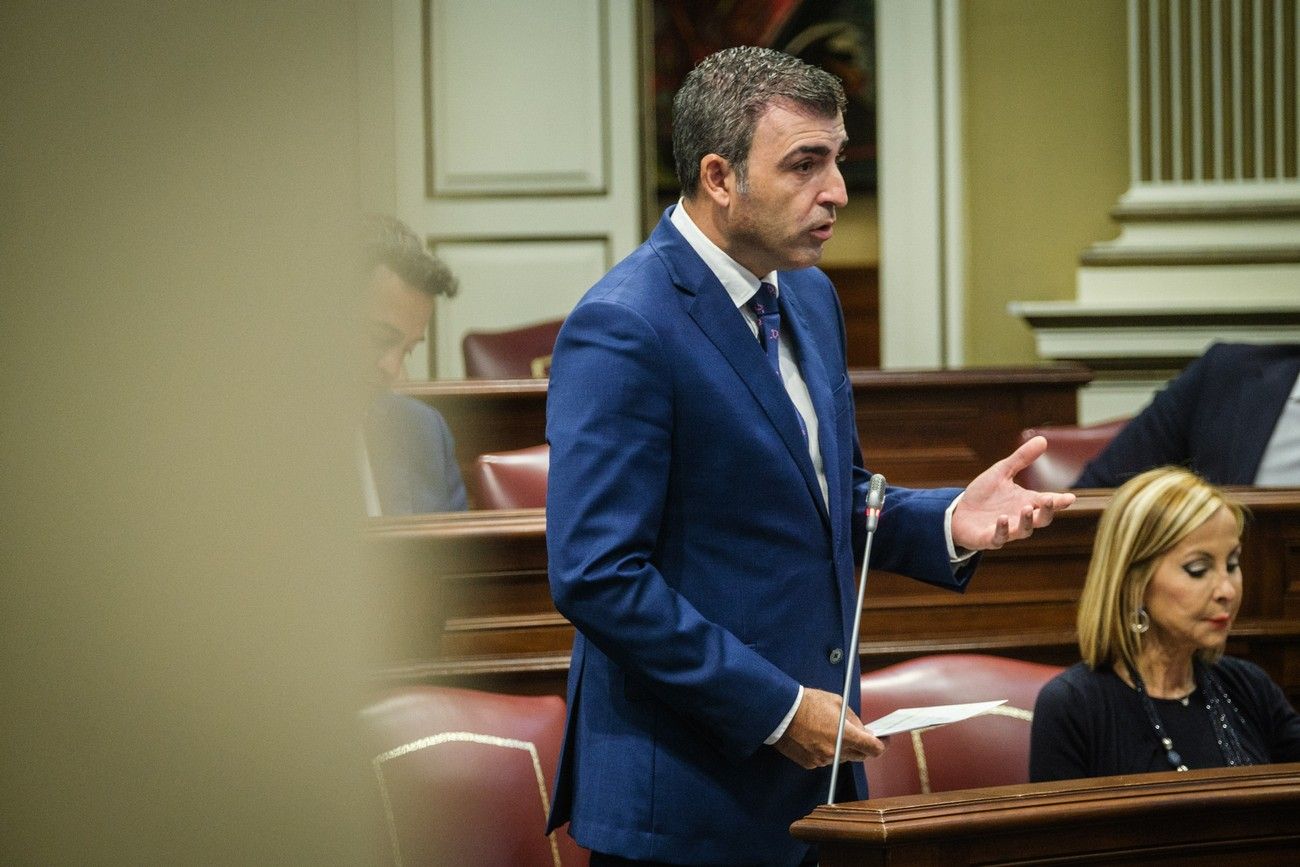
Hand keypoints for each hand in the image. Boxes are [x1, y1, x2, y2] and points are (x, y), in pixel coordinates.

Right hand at [773, 687, 885, 768]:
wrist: (780, 712)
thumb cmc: (808, 703)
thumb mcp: (837, 702)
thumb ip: (854, 719)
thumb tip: (863, 730)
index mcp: (846, 736)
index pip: (874, 748)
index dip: (882, 744)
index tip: (884, 740)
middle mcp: (836, 752)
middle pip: (861, 755)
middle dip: (863, 745)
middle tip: (861, 734)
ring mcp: (822, 760)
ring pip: (842, 758)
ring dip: (843, 748)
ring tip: (833, 731)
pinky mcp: (810, 763)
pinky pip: (825, 760)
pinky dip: (827, 751)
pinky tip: (818, 737)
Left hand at [951, 435, 1076, 550]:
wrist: (959, 512)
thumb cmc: (984, 494)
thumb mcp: (1002, 472)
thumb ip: (1021, 459)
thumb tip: (1043, 439)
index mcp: (1026, 501)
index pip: (1047, 502)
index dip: (1059, 501)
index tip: (1070, 497)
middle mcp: (1020, 518)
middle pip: (1041, 519)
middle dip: (1047, 511)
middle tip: (1050, 500)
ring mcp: (1006, 530)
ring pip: (1024, 531)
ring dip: (1026, 521)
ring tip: (1026, 508)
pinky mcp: (990, 539)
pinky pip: (999, 538)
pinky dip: (1002, 530)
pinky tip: (1001, 519)